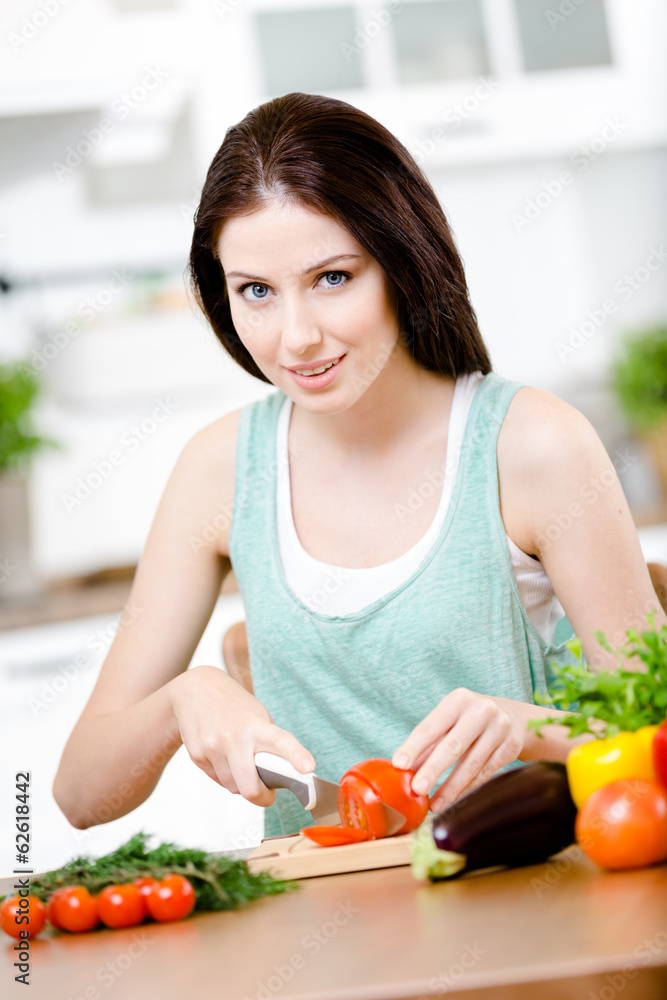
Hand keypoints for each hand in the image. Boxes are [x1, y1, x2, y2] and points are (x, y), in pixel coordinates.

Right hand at [169, 664, 314, 806]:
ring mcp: (213, 748)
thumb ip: (267, 742)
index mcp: (255, 725)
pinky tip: (225, 759)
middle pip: (250, 787)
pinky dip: (226, 776)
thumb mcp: (257, 714)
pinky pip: (217, 780)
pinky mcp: (197, 755)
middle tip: (268, 794)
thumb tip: (279, 774)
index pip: (281, 741)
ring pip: (233, 787)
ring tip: (244, 767)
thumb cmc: (232, 703)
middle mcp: (234, 737)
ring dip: (242, 784)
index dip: (296, 756)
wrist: (194, 688)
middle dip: (262, 797)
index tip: (309, 769)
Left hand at [391, 688, 526, 811]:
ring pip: (471, 764)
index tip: (399, 765)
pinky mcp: (512, 746)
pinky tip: (454, 799)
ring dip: (450, 788)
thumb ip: (429, 743)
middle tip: (417, 789)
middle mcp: (481, 711)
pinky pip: (486, 772)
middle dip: (433, 770)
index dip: (414, 747)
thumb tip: (404, 770)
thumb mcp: (450, 720)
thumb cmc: (470, 718)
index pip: (431, 727)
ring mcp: (500, 728)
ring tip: (434, 804)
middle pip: (453, 746)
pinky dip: (468, 788)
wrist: (514, 715)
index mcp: (459, 700)